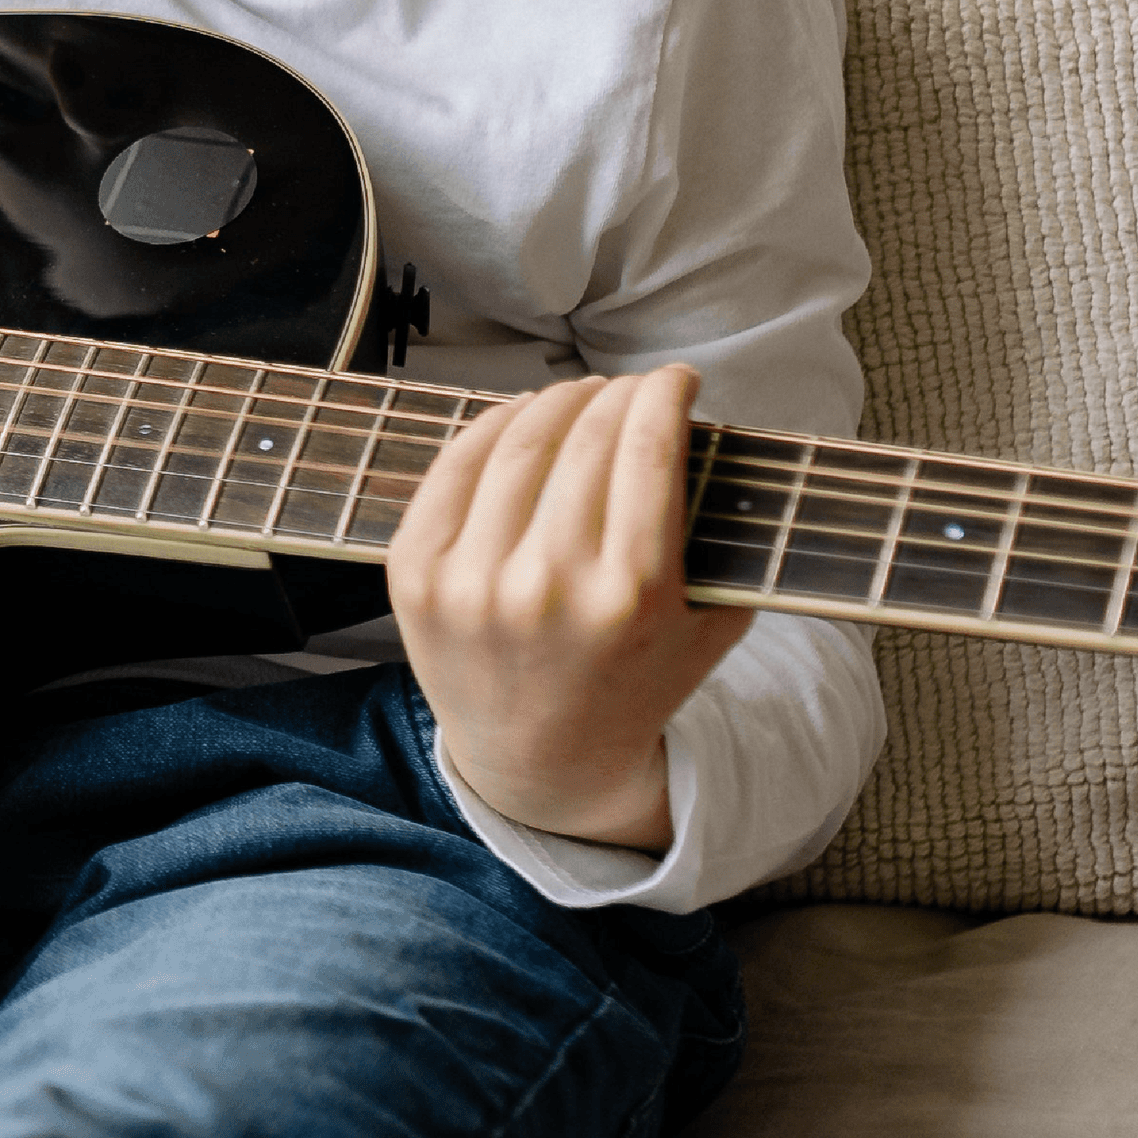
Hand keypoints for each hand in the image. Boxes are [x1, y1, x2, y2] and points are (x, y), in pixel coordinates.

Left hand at [386, 365, 749, 852]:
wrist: (541, 760)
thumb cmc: (635, 683)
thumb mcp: (709, 621)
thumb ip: (723, 536)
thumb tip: (702, 430)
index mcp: (631, 596)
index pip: (648, 448)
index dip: (665, 392)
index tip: (678, 378)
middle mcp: (546, 586)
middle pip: (586, 436)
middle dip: (617, 393)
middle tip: (631, 389)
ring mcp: (471, 581)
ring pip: (517, 441)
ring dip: (556, 400)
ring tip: (579, 397)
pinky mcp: (414, 576)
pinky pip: (453, 467)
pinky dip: (490, 427)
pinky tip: (519, 418)